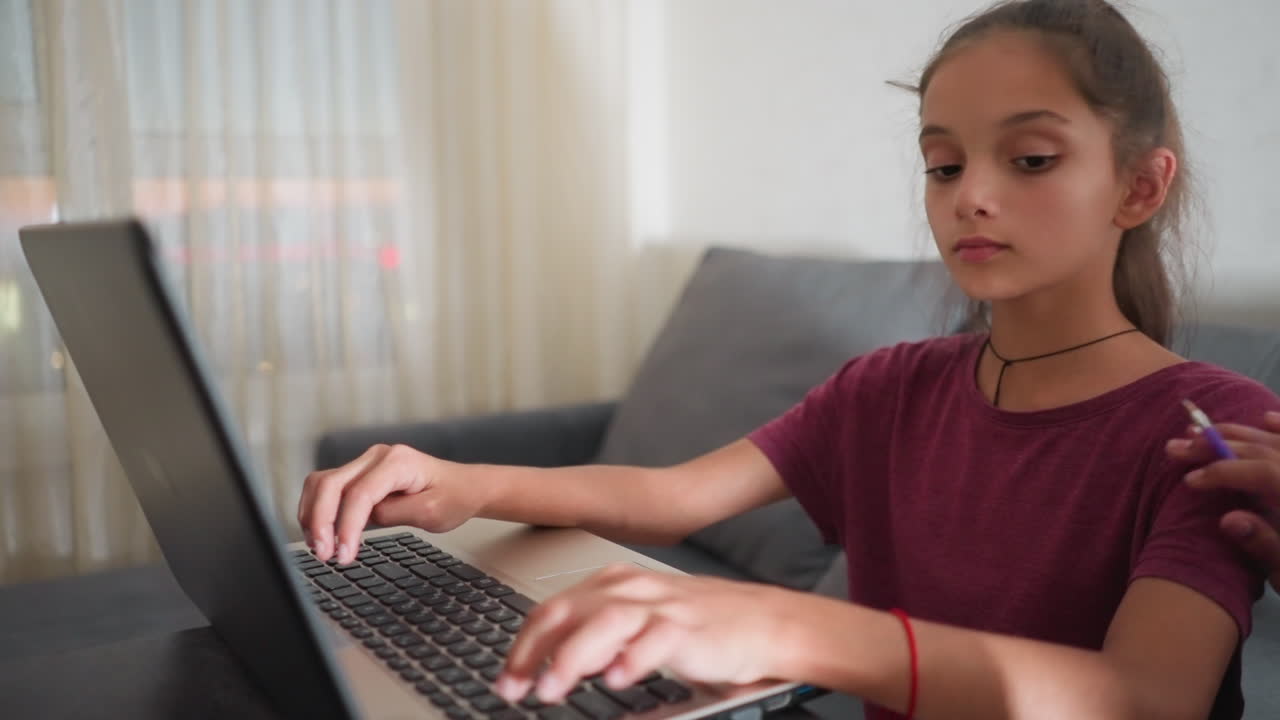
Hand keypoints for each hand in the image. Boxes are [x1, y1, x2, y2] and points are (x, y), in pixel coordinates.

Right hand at [297, 444, 482, 564]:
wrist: (465, 487)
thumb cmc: (454, 497)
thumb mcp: (430, 513)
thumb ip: (393, 514)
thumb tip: (360, 520)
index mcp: (398, 462)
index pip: (360, 494)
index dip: (346, 527)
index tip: (343, 556)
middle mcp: (377, 456)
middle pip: (331, 484)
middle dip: (320, 521)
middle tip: (323, 554)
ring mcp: (366, 462)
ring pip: (322, 483)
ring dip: (313, 515)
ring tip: (320, 547)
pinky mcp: (360, 474)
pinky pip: (329, 488)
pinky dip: (319, 509)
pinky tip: (322, 533)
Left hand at [494, 564, 787, 703]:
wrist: (766, 623)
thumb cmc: (703, 628)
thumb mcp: (641, 623)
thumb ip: (598, 637)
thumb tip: (551, 666)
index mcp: (615, 585)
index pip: (553, 608)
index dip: (523, 644)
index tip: (507, 679)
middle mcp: (632, 589)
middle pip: (567, 611)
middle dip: (532, 651)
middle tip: (513, 688)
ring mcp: (662, 606)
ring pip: (603, 621)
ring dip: (572, 656)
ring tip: (552, 688)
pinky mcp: (691, 628)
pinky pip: (656, 640)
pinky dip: (633, 659)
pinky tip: (617, 680)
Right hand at [1166, 410, 1279, 591]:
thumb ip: (1265, 545)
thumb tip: (1228, 520)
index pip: (1265, 472)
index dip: (1224, 471)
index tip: (1190, 480)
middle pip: (1267, 451)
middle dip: (1219, 445)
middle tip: (1178, 446)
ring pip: (1279, 443)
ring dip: (1240, 433)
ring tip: (1201, 431)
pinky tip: (1265, 417)